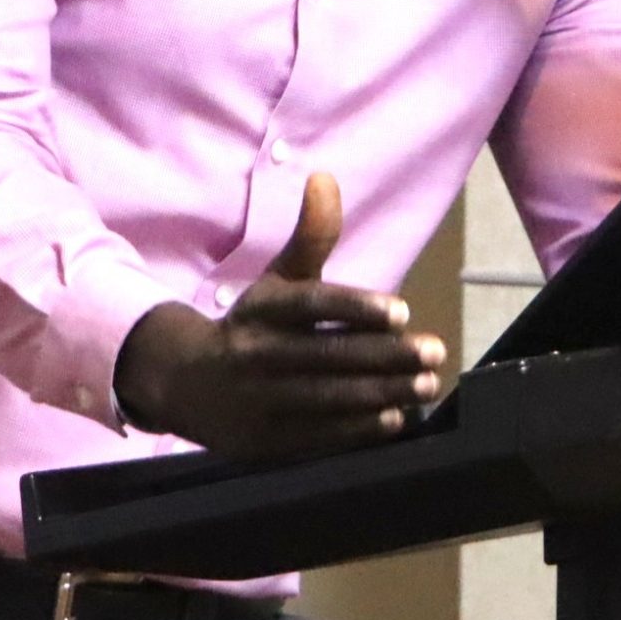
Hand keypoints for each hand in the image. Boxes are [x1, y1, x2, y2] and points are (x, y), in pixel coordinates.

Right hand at [111, 173, 446, 458]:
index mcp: (261, 309)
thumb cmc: (251, 326)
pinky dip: (359, 428)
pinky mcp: (266, 441)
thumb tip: (325, 177)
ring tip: (427, 385)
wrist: (186, 384)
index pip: (310, 305)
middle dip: (386, 356)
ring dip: (383, 392)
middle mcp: (257, 354)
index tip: (402, 311)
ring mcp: (260, 401)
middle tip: (434, 352)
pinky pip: (320, 435)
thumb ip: (310, 237)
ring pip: (329, 398)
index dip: (356, 307)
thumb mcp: (276, 280)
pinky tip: (395, 418)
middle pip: (327, 355)